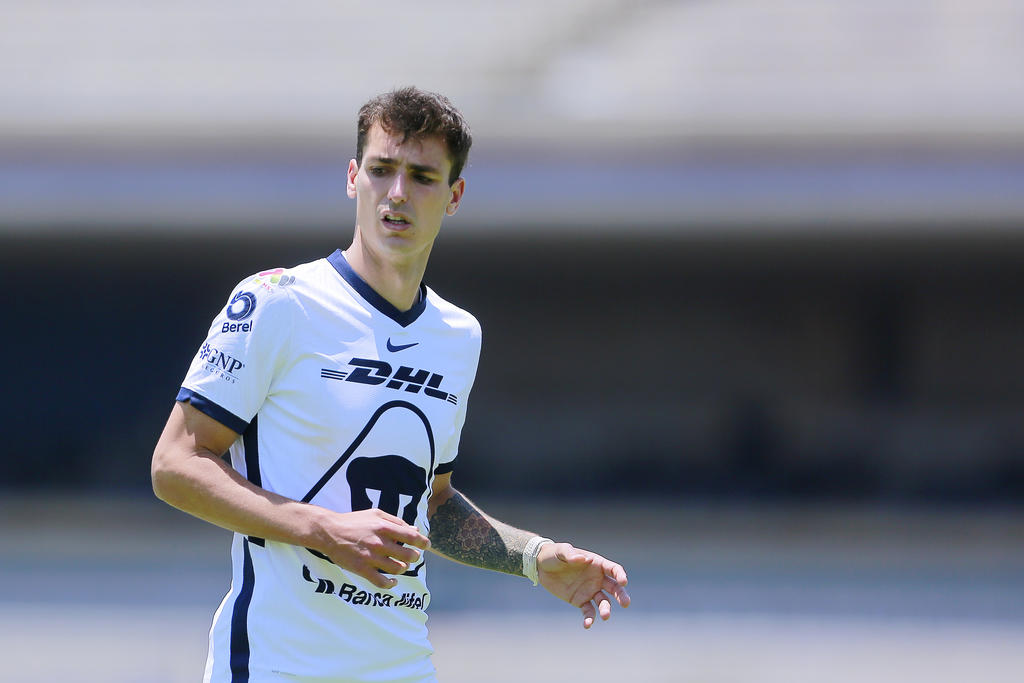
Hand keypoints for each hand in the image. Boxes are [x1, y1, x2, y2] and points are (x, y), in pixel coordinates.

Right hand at [311, 508, 429, 588]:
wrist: (328, 531)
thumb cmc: (354, 521)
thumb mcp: (376, 514)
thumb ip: (396, 522)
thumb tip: (415, 530)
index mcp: (384, 527)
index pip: (411, 536)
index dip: (423, 542)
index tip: (427, 545)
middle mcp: (379, 542)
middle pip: (407, 555)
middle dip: (414, 557)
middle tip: (413, 556)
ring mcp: (370, 557)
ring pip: (397, 569)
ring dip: (403, 569)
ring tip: (401, 566)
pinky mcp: (361, 569)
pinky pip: (381, 582)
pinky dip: (391, 584)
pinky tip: (393, 581)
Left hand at [536, 542, 629, 627]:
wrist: (541, 567)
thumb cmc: (553, 554)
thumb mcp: (560, 550)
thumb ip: (571, 554)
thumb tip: (583, 559)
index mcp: (596, 563)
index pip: (613, 569)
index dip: (620, 575)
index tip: (623, 581)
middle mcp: (597, 578)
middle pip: (614, 587)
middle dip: (621, 595)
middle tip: (626, 603)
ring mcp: (590, 590)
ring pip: (603, 601)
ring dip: (606, 609)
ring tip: (605, 616)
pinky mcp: (580, 601)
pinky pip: (588, 611)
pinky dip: (589, 618)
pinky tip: (587, 625)